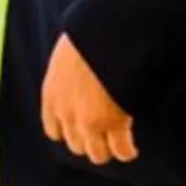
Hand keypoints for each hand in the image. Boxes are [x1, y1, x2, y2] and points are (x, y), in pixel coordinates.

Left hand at [41, 33, 134, 164]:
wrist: (108, 31)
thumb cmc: (92, 33)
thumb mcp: (69, 52)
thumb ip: (70, 71)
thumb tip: (80, 71)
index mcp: (52, 94)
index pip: (54, 131)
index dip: (71, 132)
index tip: (84, 128)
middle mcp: (66, 112)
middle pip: (77, 146)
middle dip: (91, 143)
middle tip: (107, 137)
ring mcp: (89, 120)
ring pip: (97, 154)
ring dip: (109, 150)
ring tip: (121, 145)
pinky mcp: (113, 122)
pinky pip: (121, 150)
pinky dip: (128, 151)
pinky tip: (133, 148)